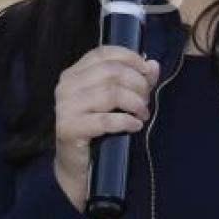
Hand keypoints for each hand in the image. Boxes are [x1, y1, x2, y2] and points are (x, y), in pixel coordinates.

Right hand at [52, 45, 159, 210]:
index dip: (129, 58)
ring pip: (110, 94)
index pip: (103, 53)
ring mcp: (65, 107)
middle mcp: (66, 86)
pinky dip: (126, 121)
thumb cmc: (98, 127)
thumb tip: (153, 65)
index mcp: (74, 73)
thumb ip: (136, 80)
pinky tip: (135, 125)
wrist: (78, 165)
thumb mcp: (118, 99)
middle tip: (146, 100)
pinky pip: (105, 120)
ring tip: (142, 113)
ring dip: (134, 103)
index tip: (147, 71)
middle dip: (136, 84)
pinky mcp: (69, 128)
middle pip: (111, 72)